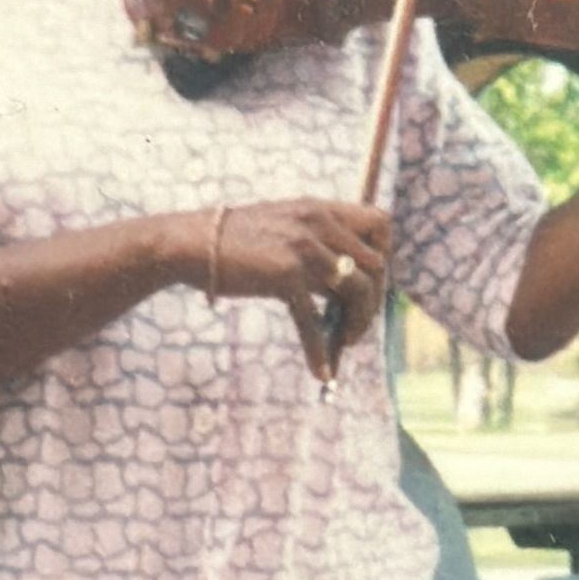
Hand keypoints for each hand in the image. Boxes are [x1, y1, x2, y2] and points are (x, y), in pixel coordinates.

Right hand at [198, 199, 390, 381]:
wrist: (193, 244)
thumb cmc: (237, 240)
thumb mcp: (286, 225)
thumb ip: (318, 241)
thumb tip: (348, 278)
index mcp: (321, 209)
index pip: (380, 222)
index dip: (385, 253)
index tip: (372, 281)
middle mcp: (318, 223)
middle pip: (375, 264)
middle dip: (374, 299)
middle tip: (358, 321)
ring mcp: (303, 248)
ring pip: (356, 290)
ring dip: (358, 322)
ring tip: (346, 342)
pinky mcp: (285, 276)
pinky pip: (314, 320)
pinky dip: (321, 349)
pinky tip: (322, 371)